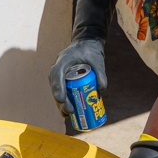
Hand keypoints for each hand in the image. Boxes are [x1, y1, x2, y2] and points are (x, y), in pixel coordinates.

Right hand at [49, 0, 110, 114]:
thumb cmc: (90, 50)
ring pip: (57, 90)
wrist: (86, 43)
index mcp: (63, 61)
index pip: (57, 75)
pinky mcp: (63, 79)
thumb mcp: (98, 60)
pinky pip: (61, 91)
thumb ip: (101, 73)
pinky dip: (65, 101)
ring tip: (68, 115)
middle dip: (61, 101)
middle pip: (56, 86)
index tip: (62, 100)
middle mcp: (58, 68)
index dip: (58, 88)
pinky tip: (69, 112)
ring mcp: (59, 74)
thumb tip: (101, 89)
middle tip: (69, 111)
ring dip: (61, 103)